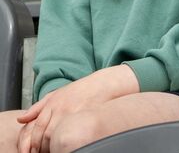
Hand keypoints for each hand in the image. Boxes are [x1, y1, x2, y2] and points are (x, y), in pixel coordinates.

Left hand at [16, 65, 138, 152]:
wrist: (105, 84)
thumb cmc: (81, 90)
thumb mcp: (57, 94)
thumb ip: (38, 106)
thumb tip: (21, 119)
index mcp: (52, 103)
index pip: (36, 127)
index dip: (33, 141)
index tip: (33, 150)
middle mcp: (61, 107)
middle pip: (45, 133)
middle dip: (42, 147)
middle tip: (43, 152)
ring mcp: (74, 112)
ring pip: (57, 135)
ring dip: (53, 146)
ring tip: (56, 149)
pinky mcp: (86, 116)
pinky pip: (73, 133)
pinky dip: (67, 141)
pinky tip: (69, 144)